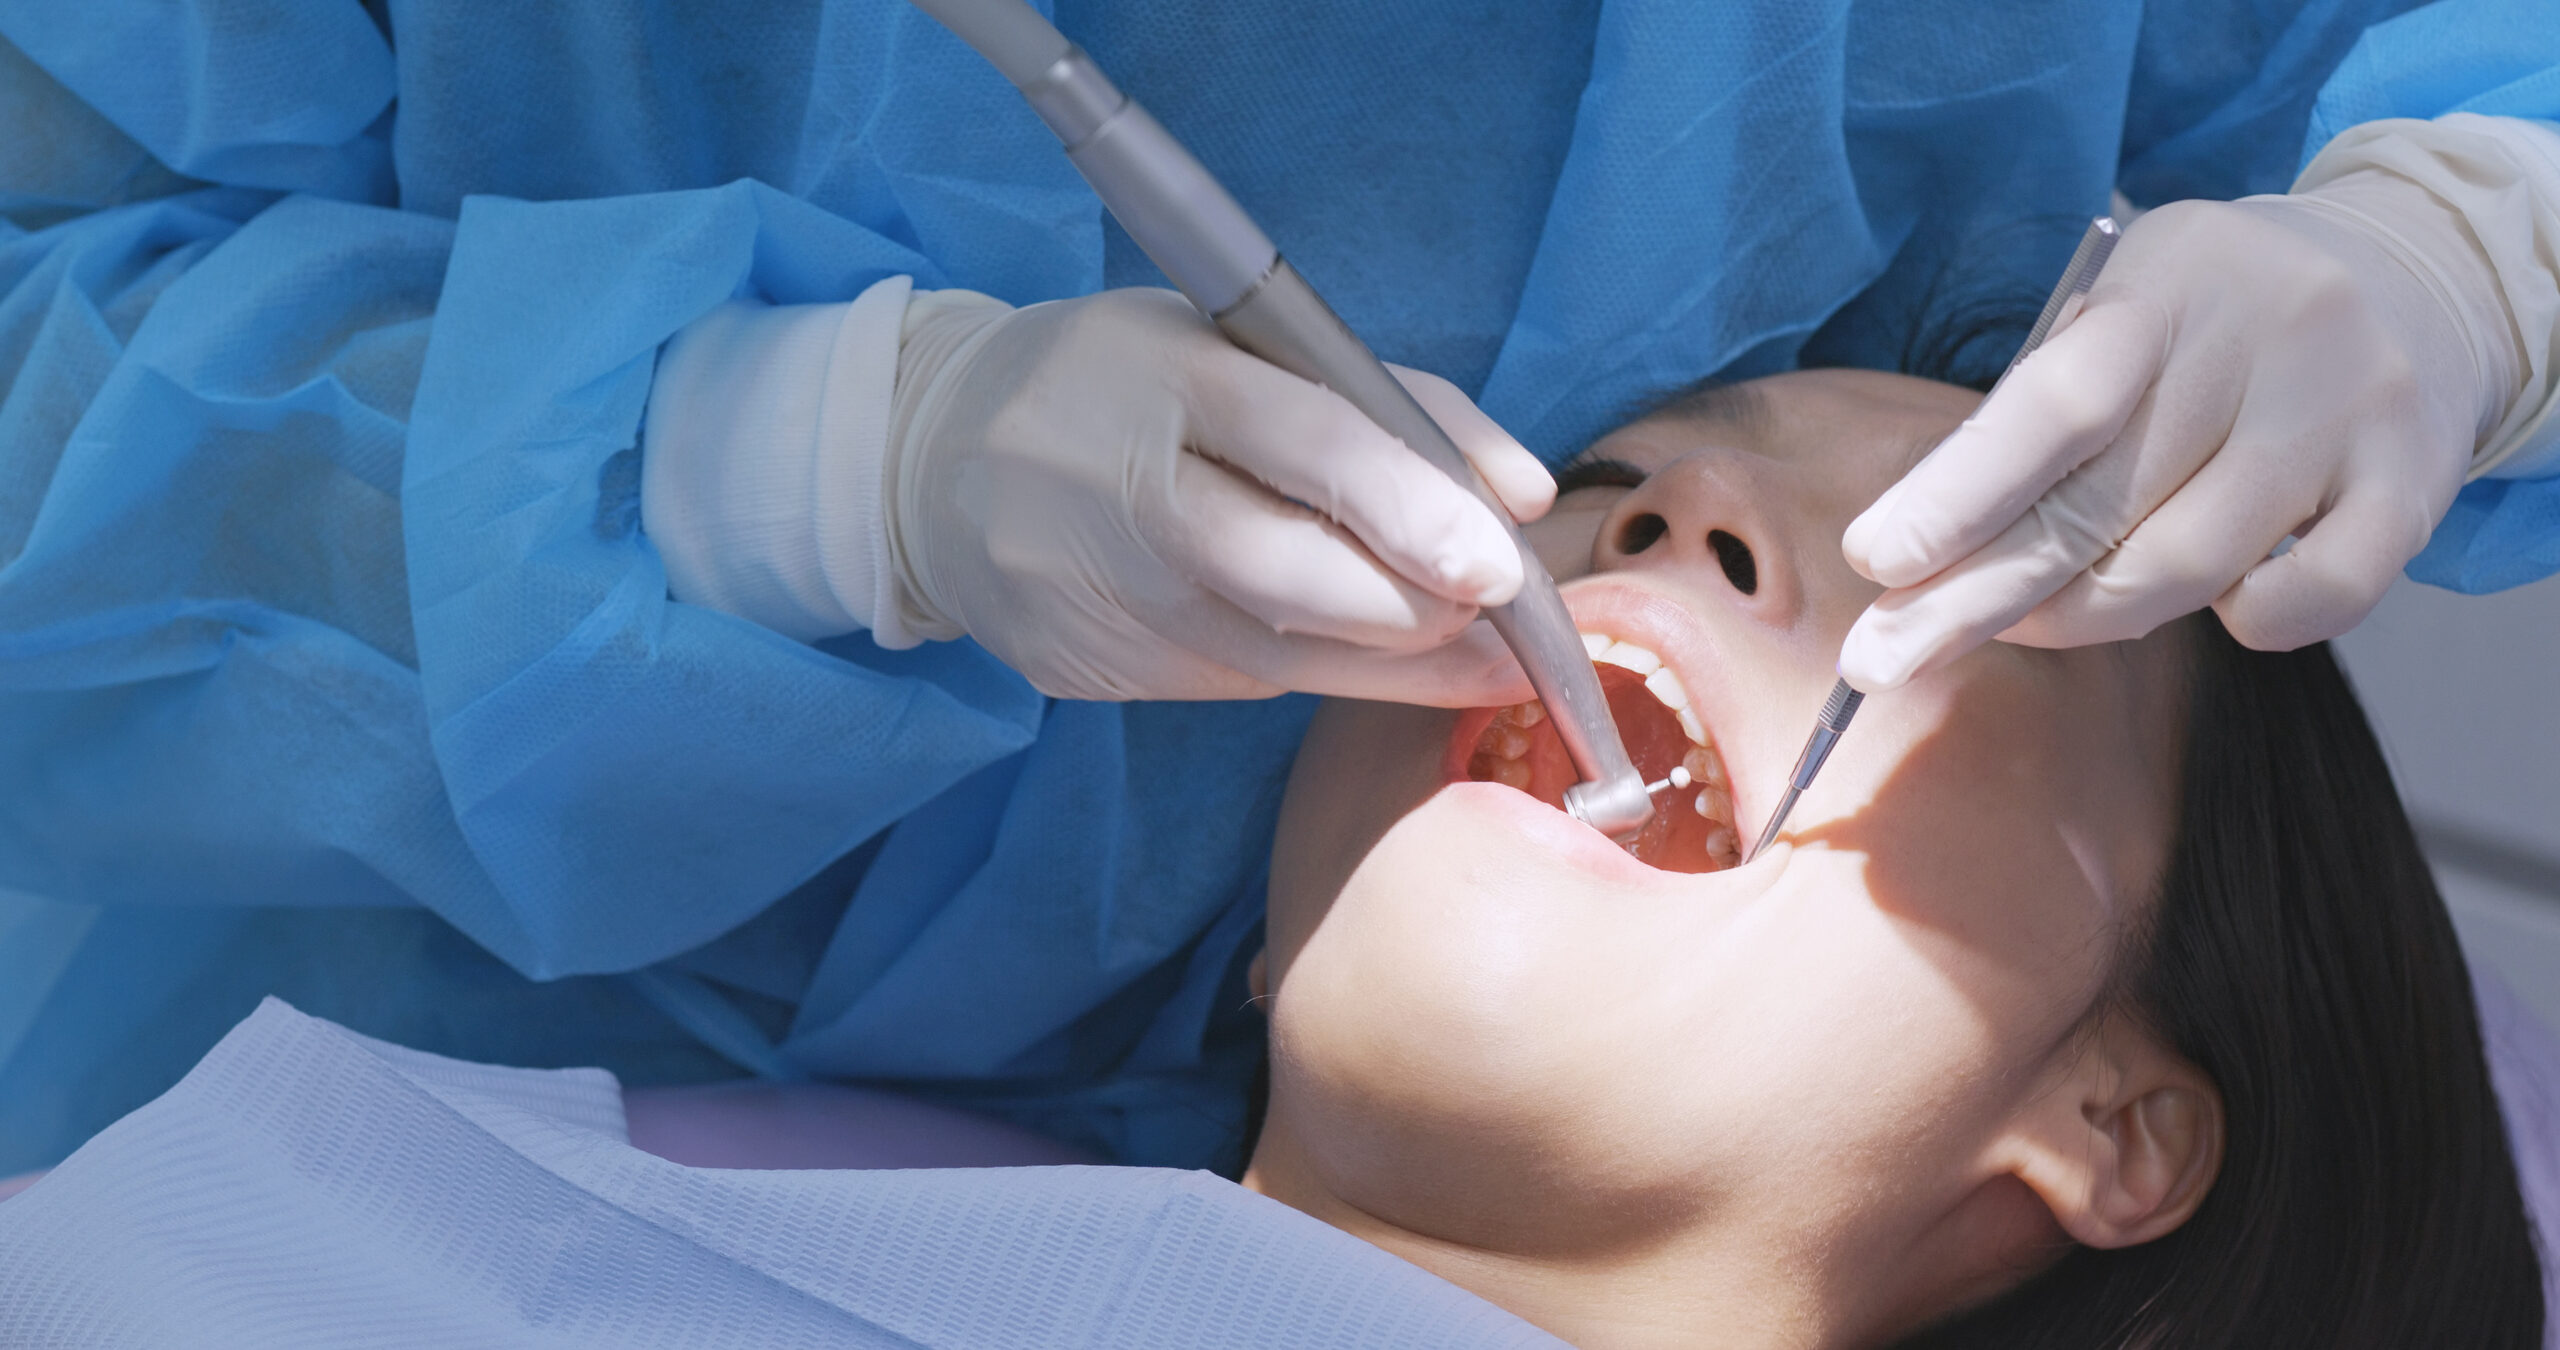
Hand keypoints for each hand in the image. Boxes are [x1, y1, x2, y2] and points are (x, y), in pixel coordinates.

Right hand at [885, 287, 1551, 702]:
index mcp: (1167, 376)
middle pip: (1296, 577)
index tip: (1503, 563)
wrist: (927, 462)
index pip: (1309, 446)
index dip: (1415, 511)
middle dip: (1420, 613)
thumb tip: (1524, 496)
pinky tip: (1359, 652)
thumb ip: (1387, 403)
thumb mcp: (1234, 344)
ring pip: (1280, 656)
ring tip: (1476, 656)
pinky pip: (1236, 682)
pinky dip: (1314, 668)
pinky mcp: (1087, 669)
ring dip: (1395, 664)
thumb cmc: (1123, 386)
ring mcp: (1099, 594)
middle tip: (1501, 619)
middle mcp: (1127, 492)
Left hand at [1836, 188, 2506, 690]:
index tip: (1875, 559)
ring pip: (2188, 568)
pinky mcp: (2411, 486)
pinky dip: (2240, 623)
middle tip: (1880, 658)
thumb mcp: (2125, 314)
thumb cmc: (2215, 320)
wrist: (2421, 276)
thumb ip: (2038, 412)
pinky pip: (2307, 604)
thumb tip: (1920, 550)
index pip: (2055, 403)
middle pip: (2103, 505)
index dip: (1958, 492)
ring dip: (2084, 616)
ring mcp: (2350, 412)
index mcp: (2171, 281)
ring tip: (2023, 620)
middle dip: (1975, 596)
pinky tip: (2212, 599)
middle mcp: (2270, 338)